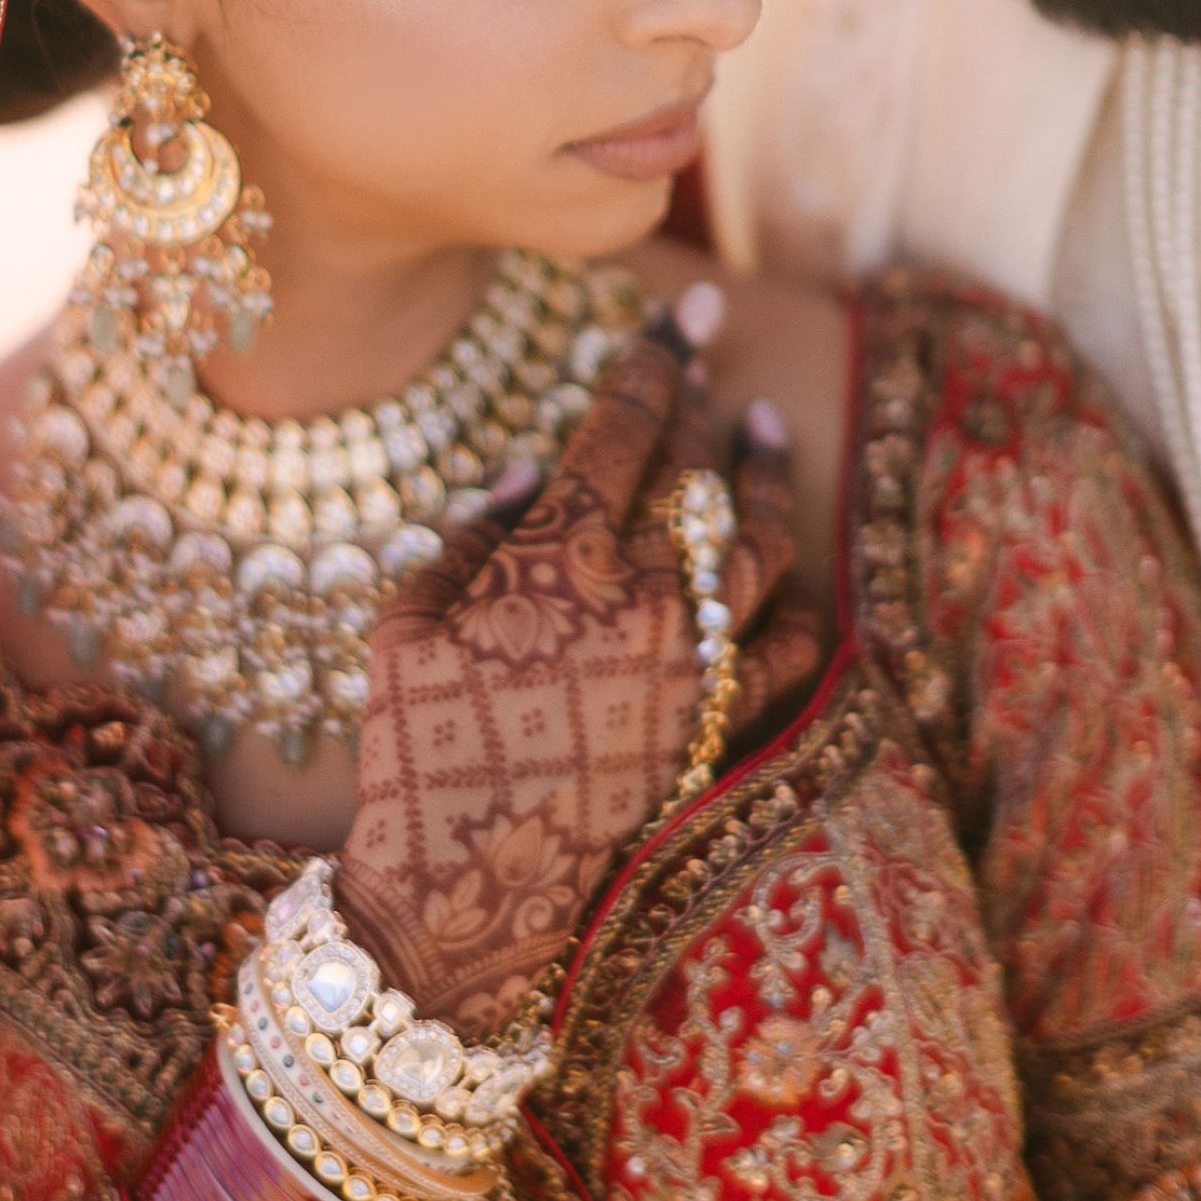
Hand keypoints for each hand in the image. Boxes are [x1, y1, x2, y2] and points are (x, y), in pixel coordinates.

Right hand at [337, 303, 818, 1034]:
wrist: (465, 888)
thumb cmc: (415, 750)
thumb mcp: (404, 624)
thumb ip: (470, 535)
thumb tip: (532, 475)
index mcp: (561, 560)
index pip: (625, 427)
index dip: (655, 358)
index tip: (681, 312)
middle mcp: (645, 600)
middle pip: (696, 471)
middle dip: (706, 396)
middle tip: (714, 344)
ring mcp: (696, 665)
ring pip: (757, 544)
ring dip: (762, 477)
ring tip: (763, 430)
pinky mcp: (720, 727)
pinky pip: (790, 651)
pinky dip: (796, 602)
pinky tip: (788, 572)